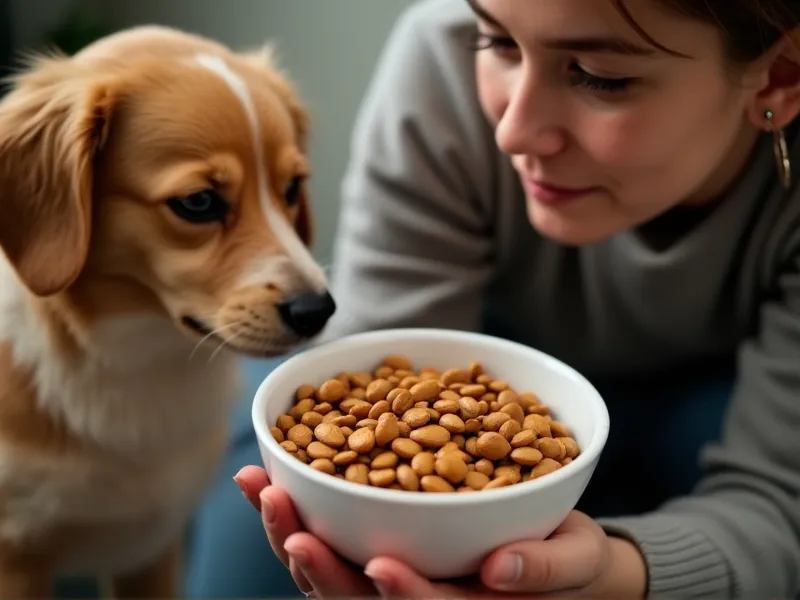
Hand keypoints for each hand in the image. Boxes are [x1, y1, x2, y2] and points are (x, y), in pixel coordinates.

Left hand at [234, 465, 647, 598]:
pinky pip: (327, 531)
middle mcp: (416, 595)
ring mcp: (391, 568)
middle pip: (356, 596)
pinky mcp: (374, 538)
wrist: (553, 548)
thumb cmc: (566, 559)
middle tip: (290, 529)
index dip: (403, 594)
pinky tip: (265, 473)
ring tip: (261, 488)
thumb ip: (545, 568)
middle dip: (320, 566)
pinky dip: (294, 505)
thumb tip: (501, 567)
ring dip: (289, 531)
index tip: (380, 566)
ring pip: (328, 566)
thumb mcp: (574, 561)